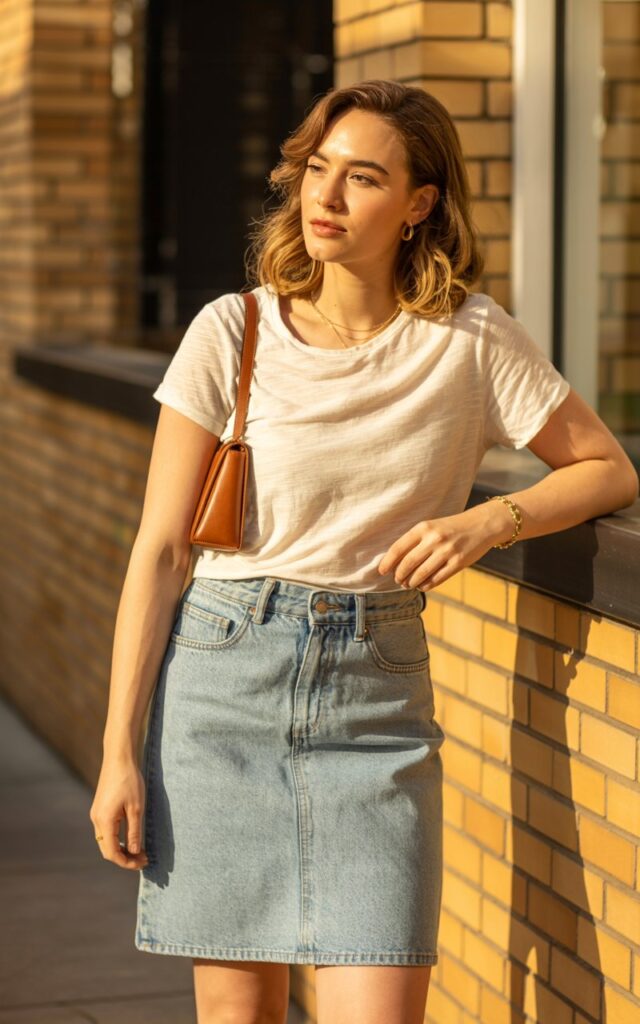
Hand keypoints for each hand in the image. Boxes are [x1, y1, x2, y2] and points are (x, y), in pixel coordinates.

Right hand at [89, 757, 149, 870]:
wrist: (119, 758)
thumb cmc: (130, 780)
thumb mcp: (136, 808)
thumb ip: (134, 832)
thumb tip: (134, 852)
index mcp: (104, 821)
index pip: (112, 852)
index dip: (127, 862)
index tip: (142, 864)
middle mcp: (96, 819)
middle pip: (107, 849)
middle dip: (124, 858)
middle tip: (143, 859)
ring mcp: (96, 814)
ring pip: (105, 841)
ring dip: (121, 849)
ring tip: (140, 850)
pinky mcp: (100, 808)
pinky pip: (106, 831)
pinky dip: (117, 839)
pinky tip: (130, 837)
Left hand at [377, 502, 510, 590]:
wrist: (481, 525)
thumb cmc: (451, 528)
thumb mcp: (431, 527)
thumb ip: (415, 541)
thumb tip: (395, 562)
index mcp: (423, 528)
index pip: (398, 548)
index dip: (387, 562)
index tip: (381, 571)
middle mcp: (434, 539)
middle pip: (408, 563)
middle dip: (399, 575)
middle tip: (397, 580)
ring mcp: (447, 551)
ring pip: (421, 573)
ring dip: (411, 582)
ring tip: (408, 584)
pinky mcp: (458, 563)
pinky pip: (437, 579)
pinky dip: (426, 585)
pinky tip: (422, 585)